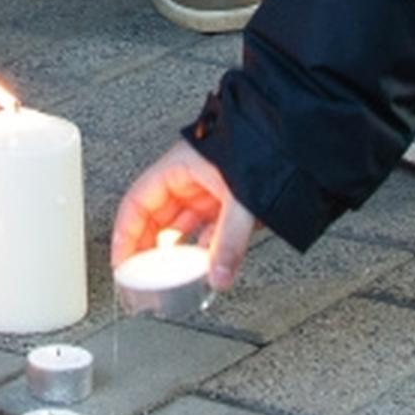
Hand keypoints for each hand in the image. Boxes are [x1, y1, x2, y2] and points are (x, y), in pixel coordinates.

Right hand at [112, 139, 262, 292]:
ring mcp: (208, 189)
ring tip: (172, 275)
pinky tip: (205, 263)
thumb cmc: (259, 147)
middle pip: (157, 218)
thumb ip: (228, 241)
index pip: (137, 203)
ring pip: (183, 226)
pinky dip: (204, 248)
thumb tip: (218, 277)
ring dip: (178, 251)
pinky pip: (208, 229)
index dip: (124, 233)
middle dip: (148, 248)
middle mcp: (189, 179)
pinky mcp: (228, 199)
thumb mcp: (239, 198)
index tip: (121, 260)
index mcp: (177, 168)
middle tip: (143, 275)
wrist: (292, 137)